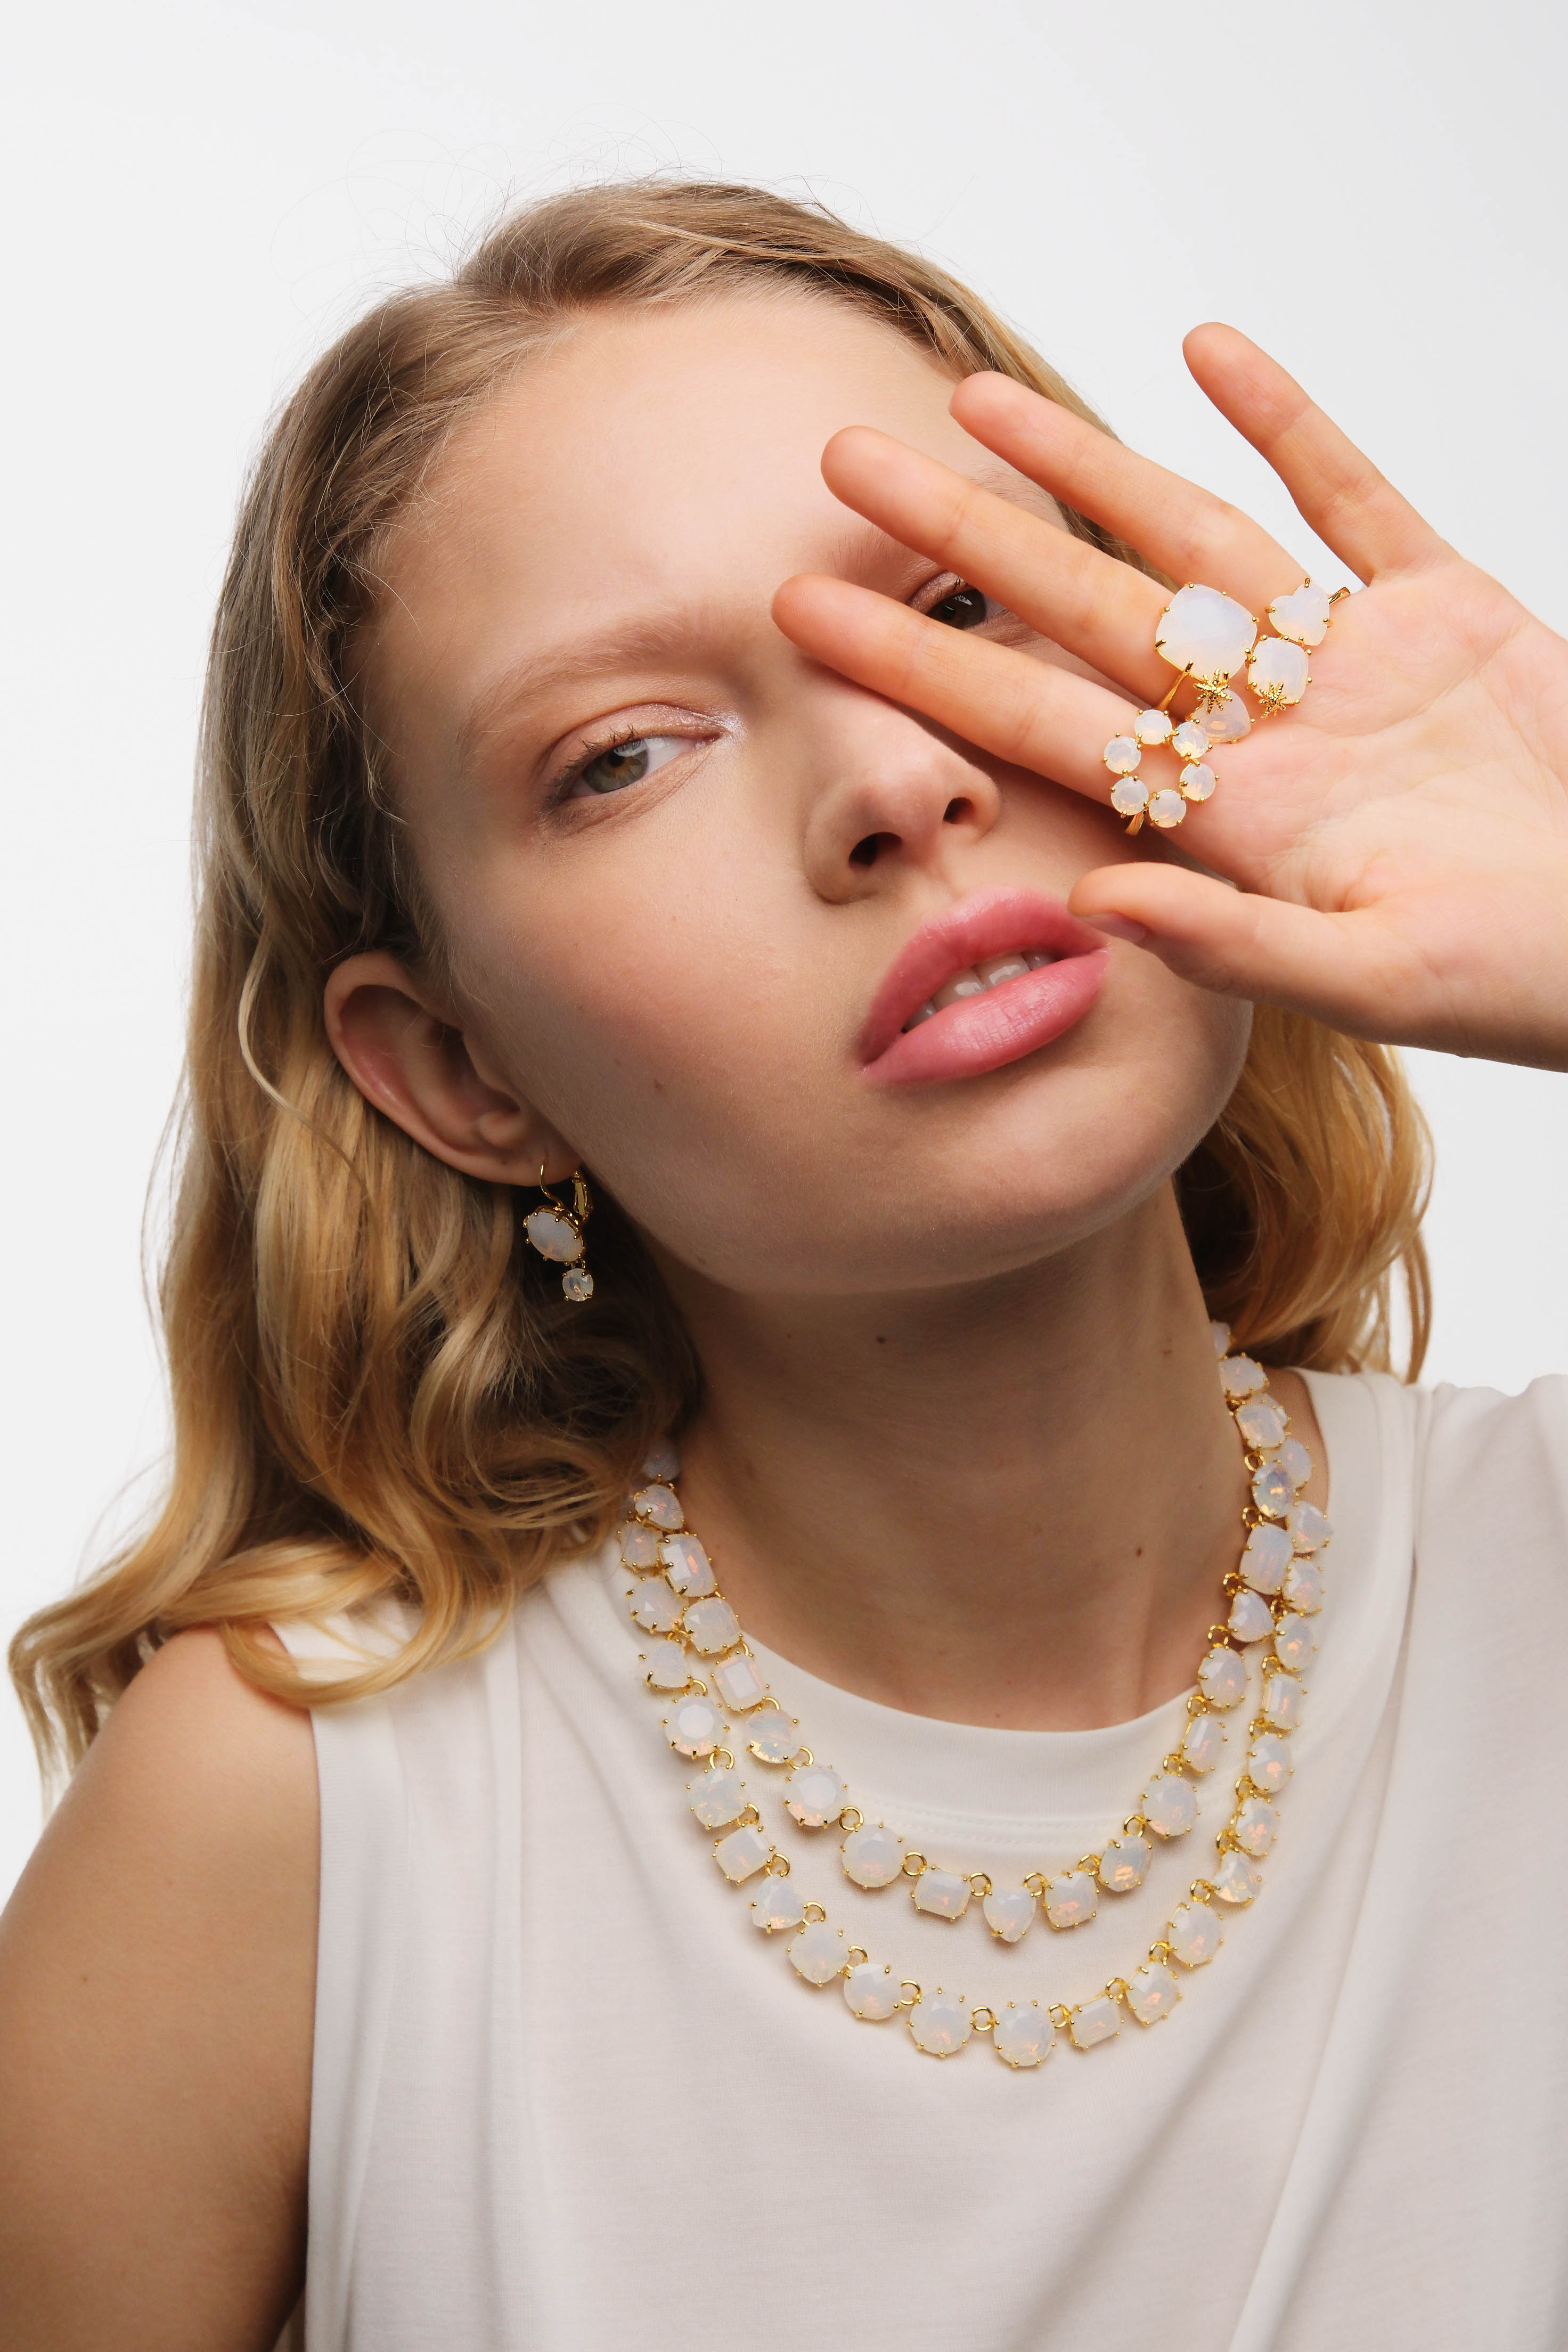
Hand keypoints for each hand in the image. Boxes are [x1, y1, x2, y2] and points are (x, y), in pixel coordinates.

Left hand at [773, 328, 1567, 1072]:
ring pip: (1192, 536)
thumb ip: (1232, 941)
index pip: (1033, 722)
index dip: (919, 665)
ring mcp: (1346, 660)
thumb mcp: (1373, 983)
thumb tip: (1093, 901)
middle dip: (964, 537)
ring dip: (1088, 463)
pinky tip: (1204, 349)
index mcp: (1224, 813)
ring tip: (980, 398)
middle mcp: (1259, 727)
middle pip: (1081, 607)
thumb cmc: (1517, 981)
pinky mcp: (1443, 607)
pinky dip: (1286, 422)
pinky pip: (1350, 496)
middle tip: (847, 461)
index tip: (805, 615)